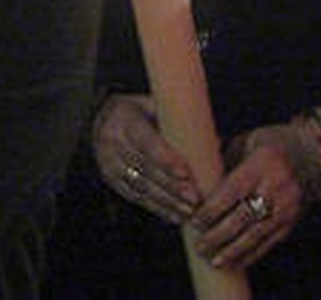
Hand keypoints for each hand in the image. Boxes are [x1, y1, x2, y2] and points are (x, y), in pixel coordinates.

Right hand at [92, 93, 200, 223]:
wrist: (103, 116)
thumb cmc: (143, 108)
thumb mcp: (158, 103)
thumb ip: (182, 119)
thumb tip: (217, 140)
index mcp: (125, 119)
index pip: (146, 142)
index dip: (166, 159)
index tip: (186, 173)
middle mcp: (112, 143)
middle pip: (144, 169)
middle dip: (171, 186)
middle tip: (195, 198)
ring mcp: (109, 164)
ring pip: (139, 186)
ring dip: (167, 201)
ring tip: (189, 210)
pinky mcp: (111, 180)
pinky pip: (135, 197)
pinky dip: (157, 208)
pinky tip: (175, 216)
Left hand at [191, 120, 318, 269]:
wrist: (307, 154)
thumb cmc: (265, 150)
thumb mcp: (244, 145)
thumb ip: (220, 163)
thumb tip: (189, 181)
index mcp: (263, 161)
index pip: (233, 190)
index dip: (212, 210)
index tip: (195, 221)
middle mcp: (278, 182)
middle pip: (244, 215)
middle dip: (218, 235)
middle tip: (200, 246)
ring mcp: (288, 203)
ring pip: (256, 233)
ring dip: (232, 250)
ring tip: (214, 260)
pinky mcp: (292, 219)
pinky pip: (269, 241)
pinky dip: (251, 254)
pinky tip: (235, 262)